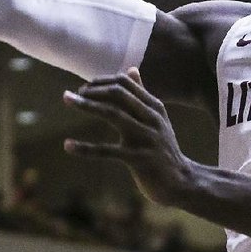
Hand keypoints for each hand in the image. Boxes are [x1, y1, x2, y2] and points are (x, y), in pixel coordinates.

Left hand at [63, 68, 193, 206]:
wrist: (182, 182)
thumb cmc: (163, 149)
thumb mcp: (156, 119)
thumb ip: (142, 95)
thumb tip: (131, 69)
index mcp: (154, 106)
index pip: (125, 83)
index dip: (102, 82)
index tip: (85, 86)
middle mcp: (151, 118)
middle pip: (118, 94)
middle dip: (93, 90)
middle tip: (72, 94)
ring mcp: (146, 138)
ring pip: (112, 114)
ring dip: (86, 105)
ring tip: (67, 100)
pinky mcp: (139, 159)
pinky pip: (107, 151)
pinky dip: (86, 148)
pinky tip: (68, 145)